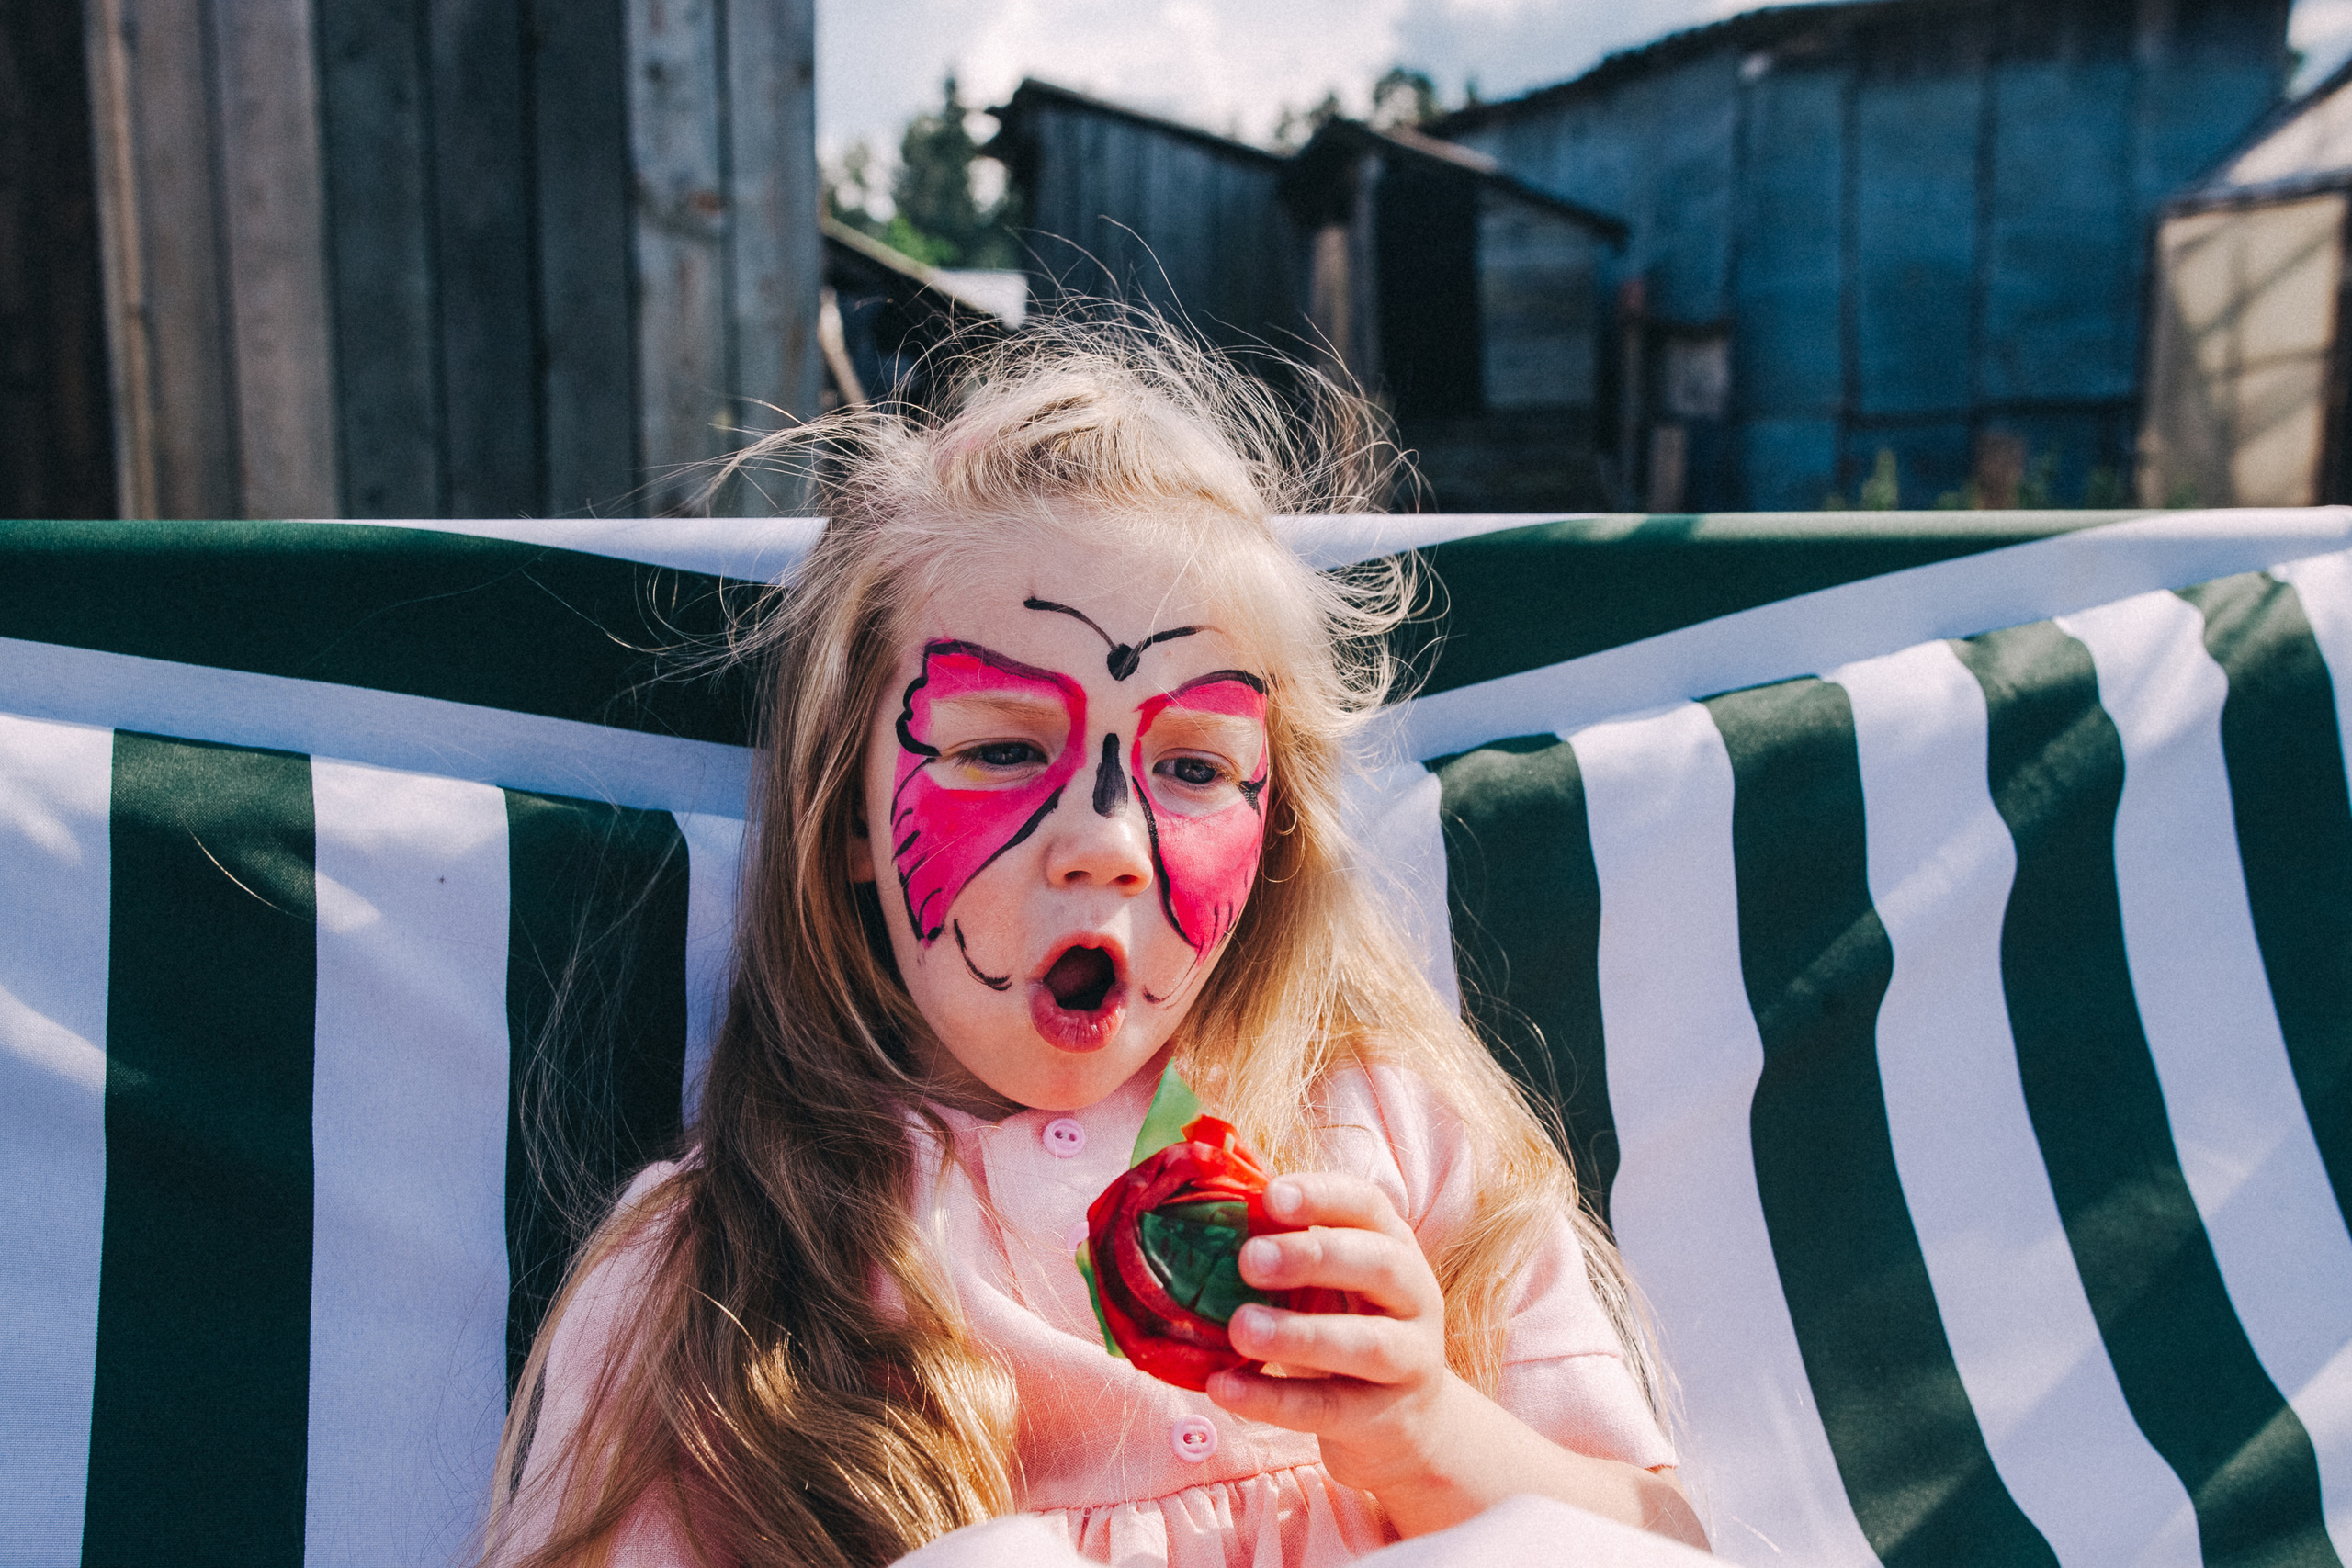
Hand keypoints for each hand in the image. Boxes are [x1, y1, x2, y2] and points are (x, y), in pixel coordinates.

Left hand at [1202, 1172, 1457, 1498]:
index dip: (1322, 1196)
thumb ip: (1286, 1247)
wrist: (1411, 1426)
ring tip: (1239, 1328)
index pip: (1368, 1206)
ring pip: (1367, 1345)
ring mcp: (1411, 1362)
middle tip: (1249, 1259)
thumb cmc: (1348, 1328)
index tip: (1270, 1196)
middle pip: (1380, 1266)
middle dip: (1313, 1258)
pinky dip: (1272, 1400)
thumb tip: (1211, 1202)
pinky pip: (1329, 1408)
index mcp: (1394, 1247)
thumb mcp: (1330, 1283)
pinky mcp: (1388, 1421)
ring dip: (1298, 1335)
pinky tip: (1223, 1386)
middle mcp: (1415, 1298)